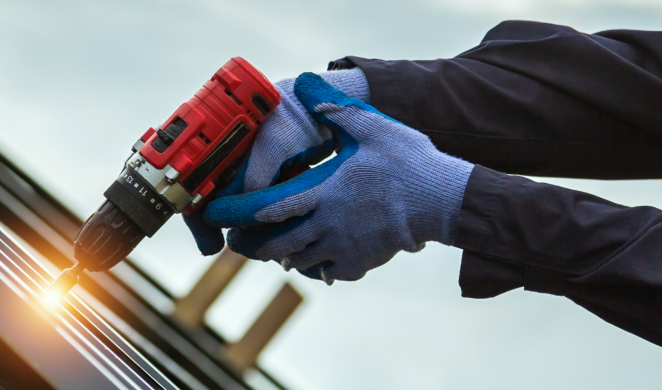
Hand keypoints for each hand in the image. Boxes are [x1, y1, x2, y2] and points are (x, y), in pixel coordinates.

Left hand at [202, 73, 473, 282]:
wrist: (443, 201)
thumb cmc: (408, 162)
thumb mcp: (371, 126)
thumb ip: (335, 108)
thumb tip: (306, 84)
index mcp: (323, 192)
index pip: (266, 207)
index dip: (236, 213)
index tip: (218, 214)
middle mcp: (327, 224)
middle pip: (275, 244)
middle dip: (251, 245)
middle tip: (237, 241)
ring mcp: (343, 247)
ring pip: (298, 260)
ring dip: (282, 254)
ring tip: (275, 247)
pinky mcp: (360, 262)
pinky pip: (327, 271)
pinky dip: (316, 266)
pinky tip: (317, 257)